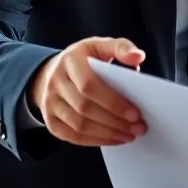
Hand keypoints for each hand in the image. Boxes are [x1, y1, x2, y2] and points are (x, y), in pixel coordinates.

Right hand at [28, 37, 146, 146]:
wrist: (53, 72)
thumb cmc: (85, 60)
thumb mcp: (101, 46)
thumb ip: (121, 48)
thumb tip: (138, 56)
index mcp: (70, 60)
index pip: (89, 85)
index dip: (113, 102)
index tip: (135, 113)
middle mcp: (55, 82)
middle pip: (84, 108)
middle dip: (115, 121)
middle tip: (138, 128)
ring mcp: (49, 103)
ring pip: (79, 125)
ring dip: (108, 134)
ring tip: (130, 135)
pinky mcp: (51, 121)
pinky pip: (73, 137)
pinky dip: (96, 141)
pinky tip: (114, 139)